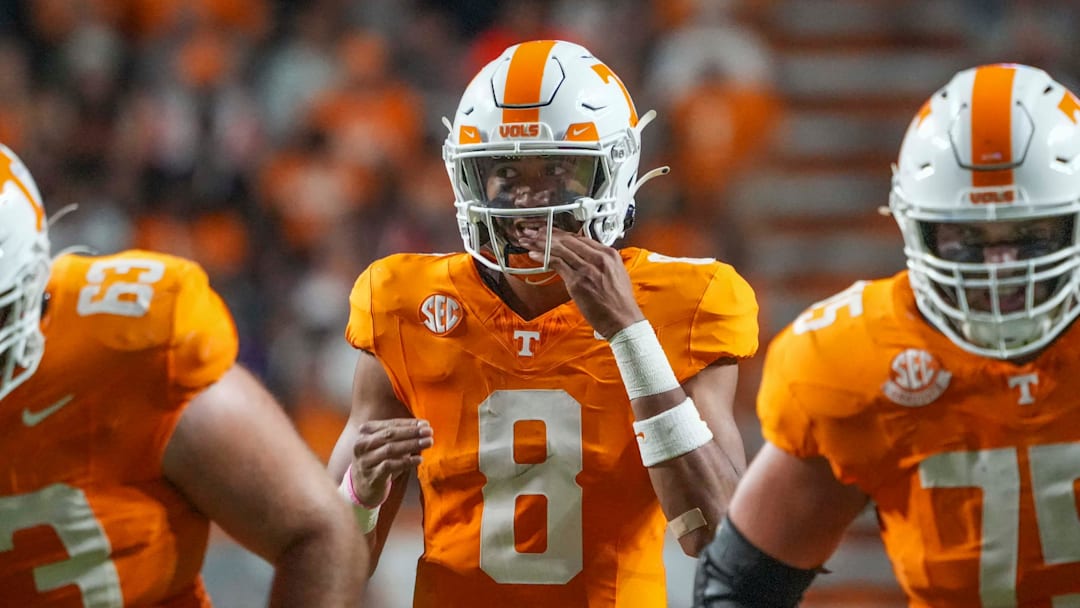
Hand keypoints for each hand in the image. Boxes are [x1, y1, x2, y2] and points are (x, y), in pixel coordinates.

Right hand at [350, 418, 431, 505]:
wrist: (362, 488)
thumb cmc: (379, 462)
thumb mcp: (386, 446)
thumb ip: (401, 436)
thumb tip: (424, 426)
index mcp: (365, 433)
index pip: (390, 424)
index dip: (409, 423)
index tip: (426, 424)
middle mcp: (362, 445)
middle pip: (390, 434)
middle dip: (411, 432)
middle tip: (429, 431)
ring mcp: (365, 461)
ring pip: (390, 449)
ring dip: (411, 444)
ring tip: (428, 442)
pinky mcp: (372, 476)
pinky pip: (390, 466)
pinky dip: (406, 462)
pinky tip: (419, 459)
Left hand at [519, 227, 643, 337]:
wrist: (623, 320)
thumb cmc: (620, 302)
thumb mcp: (616, 273)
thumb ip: (601, 263)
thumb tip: (586, 258)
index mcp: (609, 254)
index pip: (580, 238)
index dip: (562, 234)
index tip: (552, 233)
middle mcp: (598, 258)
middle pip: (568, 240)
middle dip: (548, 235)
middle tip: (534, 232)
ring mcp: (587, 269)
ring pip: (560, 249)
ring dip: (541, 243)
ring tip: (529, 241)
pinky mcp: (577, 281)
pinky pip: (557, 263)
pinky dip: (543, 257)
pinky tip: (534, 255)